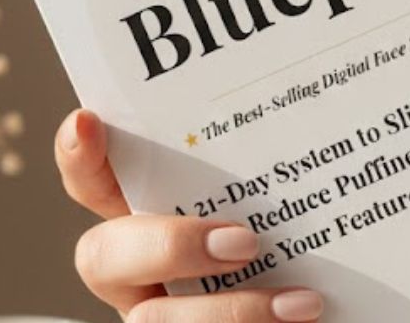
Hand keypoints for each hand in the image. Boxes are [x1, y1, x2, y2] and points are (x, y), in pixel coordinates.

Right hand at [54, 108, 323, 321]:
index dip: (79, 154)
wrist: (330, 304)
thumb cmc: (306, 249)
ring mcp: (159, 318)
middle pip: (103, 257)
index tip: (88, 121)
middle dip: (169, 246)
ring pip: (153, 322)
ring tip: (301, 302)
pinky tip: (306, 319)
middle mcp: (140, 273)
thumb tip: (319, 108)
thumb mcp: (282, 196)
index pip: (93, 179)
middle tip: (246, 241)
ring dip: (231, 313)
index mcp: (152, 215)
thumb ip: (275, 167)